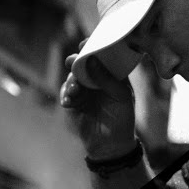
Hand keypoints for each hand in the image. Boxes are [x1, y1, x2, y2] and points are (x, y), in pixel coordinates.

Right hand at [59, 42, 137, 159]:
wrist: (111, 145)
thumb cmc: (122, 118)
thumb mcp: (121, 97)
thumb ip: (106, 78)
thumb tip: (92, 60)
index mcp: (112, 74)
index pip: (103, 55)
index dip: (96, 47)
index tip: (87, 42)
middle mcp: (97, 79)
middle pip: (83, 63)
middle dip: (77, 61)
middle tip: (74, 61)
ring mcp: (84, 90)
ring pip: (72, 77)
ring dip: (71, 82)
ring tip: (75, 91)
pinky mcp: (74, 102)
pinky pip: (65, 94)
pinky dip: (66, 96)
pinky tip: (68, 102)